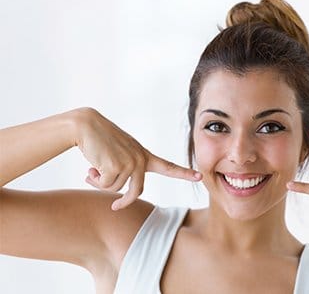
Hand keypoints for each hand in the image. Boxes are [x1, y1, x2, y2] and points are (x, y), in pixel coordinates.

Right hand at [74, 108, 201, 210]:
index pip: (168, 166)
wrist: (85, 125)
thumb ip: (125, 171)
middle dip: (123, 202)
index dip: (184, 173)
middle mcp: (140, 159)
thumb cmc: (100, 141)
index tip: (200, 176)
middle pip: (136, 192)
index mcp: (144, 155)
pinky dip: (94, 180)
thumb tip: (119, 195)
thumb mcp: (119, 154)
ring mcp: (130, 162)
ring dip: (101, 183)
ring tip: (94, 169)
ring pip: (116, 189)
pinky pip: (104, 185)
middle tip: (115, 207)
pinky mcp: (116, 165)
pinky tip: (90, 167)